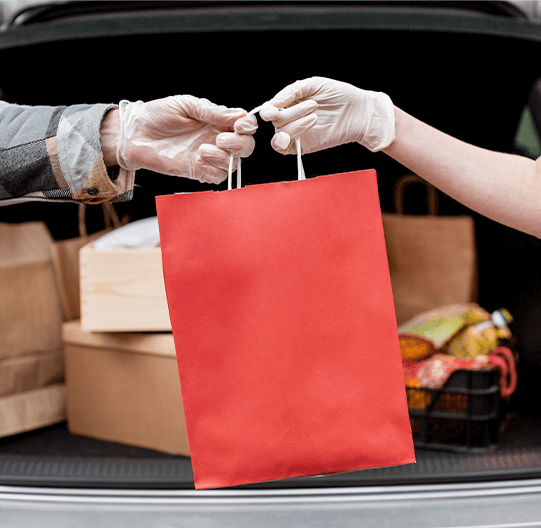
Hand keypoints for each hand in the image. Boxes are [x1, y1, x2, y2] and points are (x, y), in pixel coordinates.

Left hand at [116, 95, 256, 183]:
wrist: (135, 134)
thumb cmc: (157, 116)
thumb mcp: (186, 105)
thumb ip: (213, 112)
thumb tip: (239, 115)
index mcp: (217, 120)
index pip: (245, 125)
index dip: (247, 126)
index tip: (238, 125)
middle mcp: (216, 139)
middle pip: (245, 147)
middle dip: (239, 144)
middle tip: (220, 139)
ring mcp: (208, 157)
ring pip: (234, 164)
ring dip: (224, 157)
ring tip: (202, 149)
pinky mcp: (198, 171)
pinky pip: (218, 177)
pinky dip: (214, 169)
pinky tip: (199, 159)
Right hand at [259, 77, 394, 154]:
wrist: (358, 113)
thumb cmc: (339, 95)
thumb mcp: (315, 84)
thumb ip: (294, 90)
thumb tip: (275, 102)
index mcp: (290, 102)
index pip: (270, 108)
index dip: (269, 109)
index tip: (276, 109)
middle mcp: (290, 117)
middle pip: (276, 120)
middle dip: (292, 113)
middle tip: (314, 106)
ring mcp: (295, 132)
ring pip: (280, 132)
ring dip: (295, 124)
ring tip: (315, 117)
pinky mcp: (301, 146)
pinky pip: (283, 148)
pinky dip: (283, 142)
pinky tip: (295, 136)